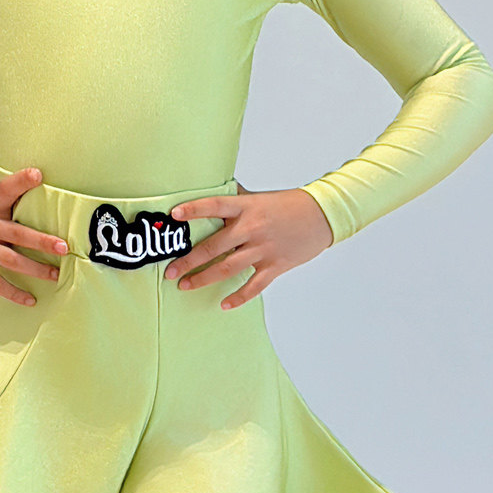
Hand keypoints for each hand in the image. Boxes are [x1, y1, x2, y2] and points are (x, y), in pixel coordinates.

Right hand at [0, 166, 69, 305]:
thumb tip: (24, 192)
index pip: (6, 188)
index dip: (22, 181)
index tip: (38, 175)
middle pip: (18, 234)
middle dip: (43, 241)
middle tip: (64, 247)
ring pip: (12, 260)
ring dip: (37, 269)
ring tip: (57, 274)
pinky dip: (13, 293)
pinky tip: (30, 299)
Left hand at [163, 181, 333, 309]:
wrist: (322, 216)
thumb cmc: (288, 205)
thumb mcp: (259, 197)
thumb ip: (236, 198)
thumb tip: (213, 188)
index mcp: (246, 208)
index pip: (214, 206)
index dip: (193, 210)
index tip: (173, 215)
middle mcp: (251, 228)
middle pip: (214, 247)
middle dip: (188, 260)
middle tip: (170, 271)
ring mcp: (263, 249)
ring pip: (227, 268)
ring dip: (203, 278)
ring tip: (185, 285)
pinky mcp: (275, 266)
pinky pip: (254, 286)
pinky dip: (238, 297)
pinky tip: (224, 304)